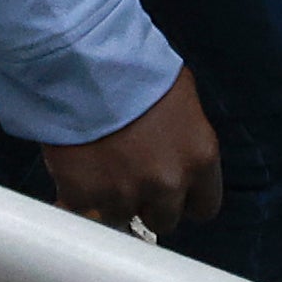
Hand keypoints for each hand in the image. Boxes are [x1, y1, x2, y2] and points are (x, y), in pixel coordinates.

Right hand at [39, 71, 222, 234]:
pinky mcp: (84, 197)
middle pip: (165, 220)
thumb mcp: (180, 94)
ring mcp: (124, 194)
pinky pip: (83, 211)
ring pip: (122, 218)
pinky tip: (76, 171)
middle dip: (150, 203)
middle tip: (132, 176)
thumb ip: (186, 135)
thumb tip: (179, 150)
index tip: (173, 191)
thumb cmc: (135, 66)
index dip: (186, 200)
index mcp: (200, 157)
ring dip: (112, 200)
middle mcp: (168, 183)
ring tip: (101, 167)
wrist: (84, 61)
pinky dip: (78, 196)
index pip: (206, 207)